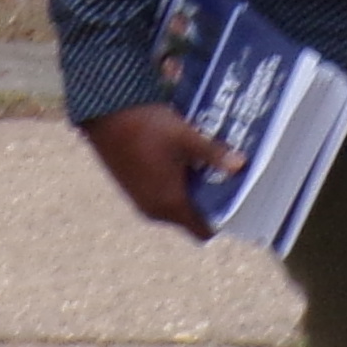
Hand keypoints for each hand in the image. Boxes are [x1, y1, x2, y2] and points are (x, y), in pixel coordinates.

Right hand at [79, 105, 232, 240]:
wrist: (105, 115)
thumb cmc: (146, 127)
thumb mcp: (185, 138)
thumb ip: (213, 154)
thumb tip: (241, 165)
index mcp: (170, 204)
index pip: (202, 231)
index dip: (221, 218)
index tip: (236, 198)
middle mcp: (154, 210)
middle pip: (191, 217)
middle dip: (208, 199)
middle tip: (226, 176)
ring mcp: (141, 200)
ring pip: (175, 204)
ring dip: (191, 189)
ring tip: (206, 164)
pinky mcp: (132, 188)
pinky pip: (161, 195)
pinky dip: (173, 184)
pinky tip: (182, 160)